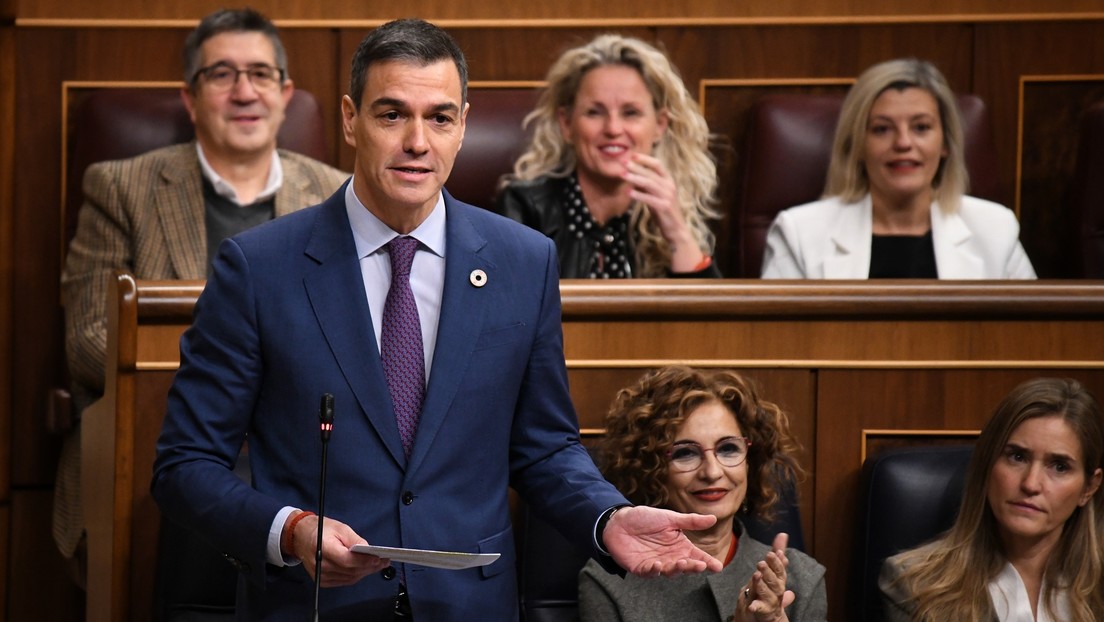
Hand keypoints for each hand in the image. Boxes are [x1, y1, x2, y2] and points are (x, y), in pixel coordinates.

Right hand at [286, 512, 390, 586]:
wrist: (302, 537)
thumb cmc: (321, 530)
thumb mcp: (340, 528)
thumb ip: (355, 540)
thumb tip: (368, 550)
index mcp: (323, 548)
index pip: (347, 560)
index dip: (364, 561)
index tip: (378, 558)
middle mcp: (320, 565)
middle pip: (350, 571)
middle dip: (370, 567)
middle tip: (384, 561)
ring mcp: (320, 575)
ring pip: (349, 578)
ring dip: (365, 572)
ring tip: (378, 565)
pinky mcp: (322, 581)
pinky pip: (344, 581)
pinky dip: (356, 576)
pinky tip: (365, 569)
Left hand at [602, 506, 722, 576]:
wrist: (619, 521)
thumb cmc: (645, 518)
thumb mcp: (669, 518)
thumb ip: (690, 521)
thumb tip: (713, 519)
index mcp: (679, 546)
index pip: (696, 556)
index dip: (707, 562)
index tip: (718, 566)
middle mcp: (670, 557)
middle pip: (685, 566)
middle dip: (693, 566)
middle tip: (701, 565)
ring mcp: (656, 564)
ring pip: (669, 571)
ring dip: (676, 569)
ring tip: (682, 563)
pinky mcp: (641, 568)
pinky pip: (650, 572)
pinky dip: (654, 570)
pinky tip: (658, 565)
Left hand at [622, 153, 704, 271]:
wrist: (675, 229)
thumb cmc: (663, 211)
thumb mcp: (655, 195)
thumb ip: (647, 186)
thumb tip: (632, 175)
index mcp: (668, 180)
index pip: (657, 164)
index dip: (645, 159)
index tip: (632, 155)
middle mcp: (669, 186)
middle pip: (651, 173)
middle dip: (636, 167)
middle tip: (623, 163)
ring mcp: (668, 196)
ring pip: (650, 183)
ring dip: (635, 178)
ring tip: (623, 175)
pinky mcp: (664, 207)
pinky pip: (649, 199)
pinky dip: (638, 195)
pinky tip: (628, 192)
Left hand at [734, 533, 793, 621]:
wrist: (768, 613)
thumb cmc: (770, 588)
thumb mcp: (772, 570)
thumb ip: (777, 554)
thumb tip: (783, 534)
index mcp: (779, 580)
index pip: (780, 570)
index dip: (777, 562)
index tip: (774, 553)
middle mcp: (778, 591)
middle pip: (775, 581)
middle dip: (769, 572)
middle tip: (761, 563)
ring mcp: (771, 602)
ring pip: (768, 594)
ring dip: (763, 585)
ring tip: (757, 576)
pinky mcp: (763, 611)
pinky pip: (759, 609)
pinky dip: (756, 607)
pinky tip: (752, 606)